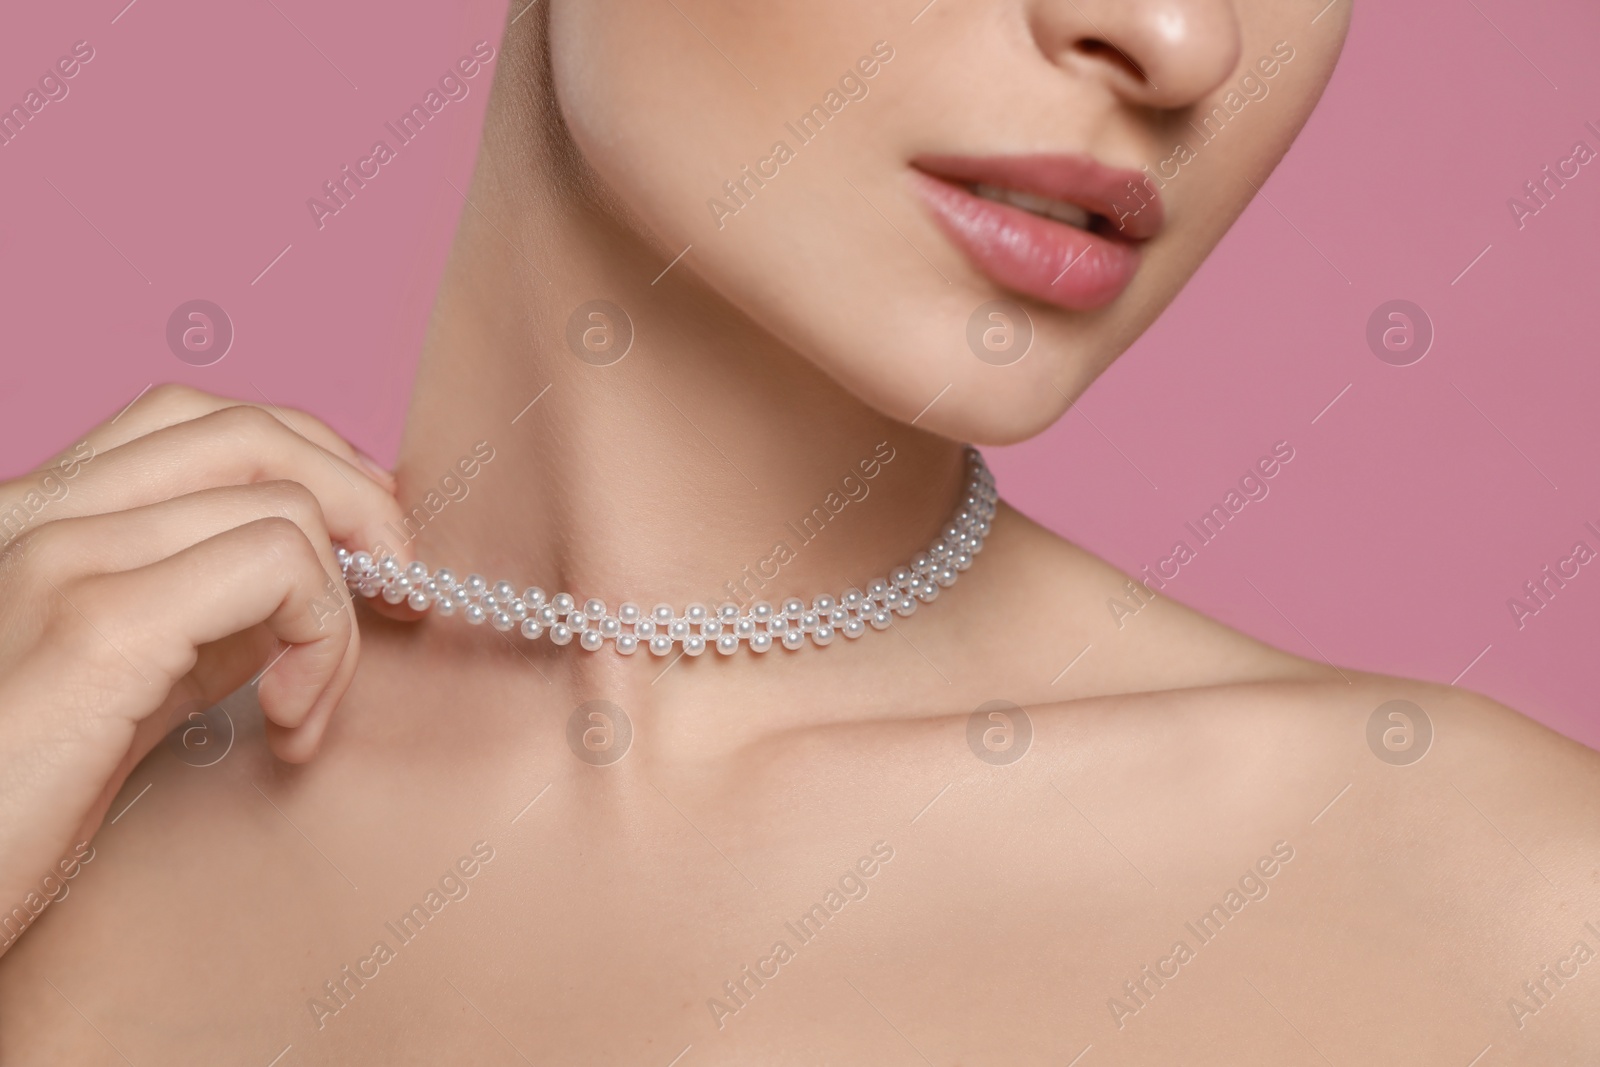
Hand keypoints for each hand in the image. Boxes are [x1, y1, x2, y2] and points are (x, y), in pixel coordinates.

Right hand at [0, 384, 413, 955]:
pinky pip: (279, 568)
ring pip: (285, 504)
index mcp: (39, 512)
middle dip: (361, 504)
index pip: (204, 420)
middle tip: (398, 594)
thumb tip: (316, 583)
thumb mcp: (127, 683)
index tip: (368, 547)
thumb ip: (207, 615)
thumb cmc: (16, 799)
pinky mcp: (101, 626)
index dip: (316, 463)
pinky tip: (287, 722)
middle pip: (254, 432)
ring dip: (339, 612)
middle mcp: (39, 510)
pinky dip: (321, 640)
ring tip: (305, 707)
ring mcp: (64, 556)